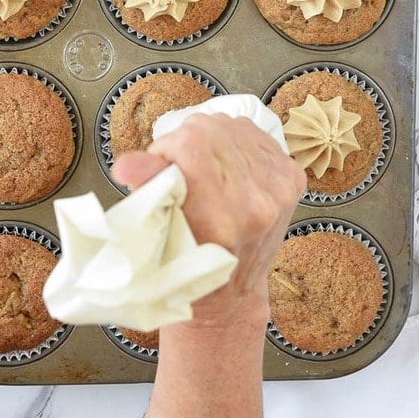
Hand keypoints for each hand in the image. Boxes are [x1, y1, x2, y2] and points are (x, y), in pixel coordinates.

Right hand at [112, 112, 304, 326]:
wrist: (234, 292)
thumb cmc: (190, 265)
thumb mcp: (160, 234)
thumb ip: (149, 188)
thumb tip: (126, 164)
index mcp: (220, 219)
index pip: (189, 143)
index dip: (166, 148)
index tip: (161, 167)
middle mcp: (257, 202)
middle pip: (208, 129)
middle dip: (185, 142)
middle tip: (181, 171)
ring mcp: (279, 188)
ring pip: (230, 124)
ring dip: (210, 141)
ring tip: (204, 171)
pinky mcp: (292, 177)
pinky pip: (253, 132)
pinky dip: (235, 142)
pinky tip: (228, 167)